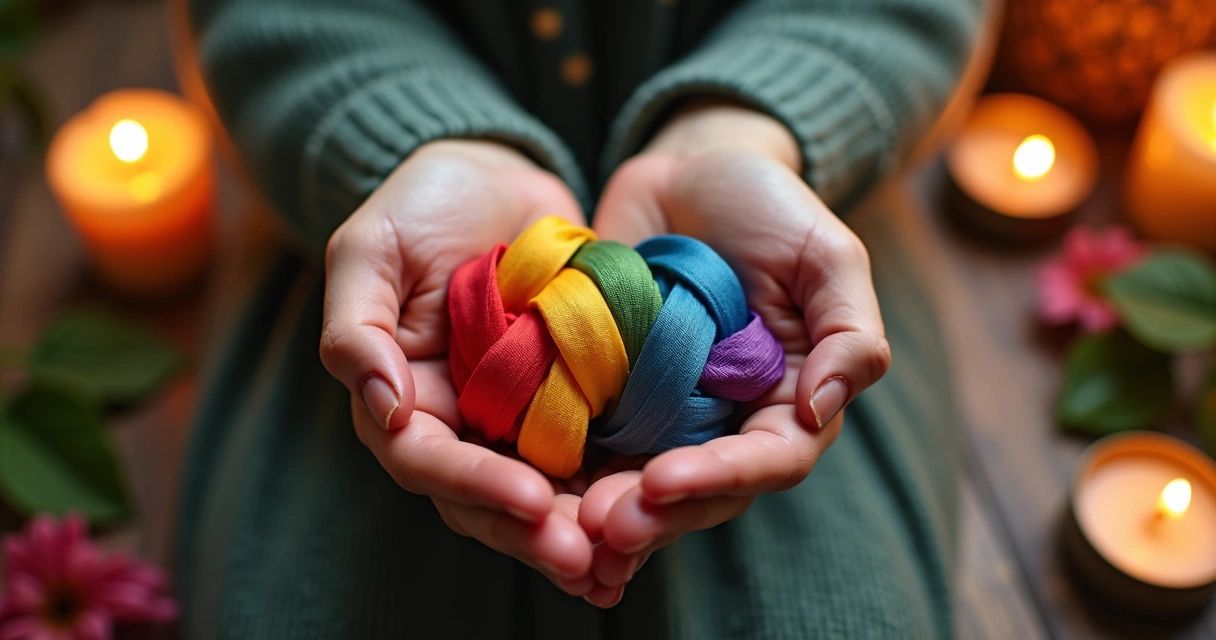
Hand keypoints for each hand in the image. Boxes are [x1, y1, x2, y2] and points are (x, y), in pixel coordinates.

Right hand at [319, 140, 596, 592]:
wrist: (497, 175)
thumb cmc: (422, 203)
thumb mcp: (369, 250)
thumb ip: (357, 330)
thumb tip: (383, 412)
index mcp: (404, 400)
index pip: (429, 462)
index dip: (476, 487)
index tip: (532, 502)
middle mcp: (462, 423)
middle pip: (489, 500)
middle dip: (535, 534)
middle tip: (586, 560)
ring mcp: (520, 418)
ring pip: (546, 494)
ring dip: (581, 532)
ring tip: (622, 564)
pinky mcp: (575, 403)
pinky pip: (594, 457)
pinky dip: (618, 490)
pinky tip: (656, 518)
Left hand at [579, 103, 891, 589]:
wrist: (687, 174)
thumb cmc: (766, 207)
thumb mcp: (826, 254)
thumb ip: (849, 332)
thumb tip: (823, 409)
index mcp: (788, 402)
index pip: (768, 461)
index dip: (718, 478)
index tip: (663, 481)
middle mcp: (726, 424)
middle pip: (699, 494)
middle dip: (653, 516)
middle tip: (601, 529)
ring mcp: (663, 418)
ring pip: (638, 488)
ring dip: (604, 516)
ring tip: (566, 530)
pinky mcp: (608, 401)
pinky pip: (588, 452)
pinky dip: (563, 483)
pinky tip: (530, 501)